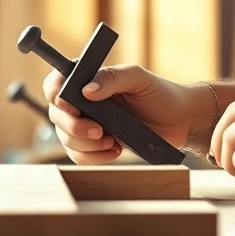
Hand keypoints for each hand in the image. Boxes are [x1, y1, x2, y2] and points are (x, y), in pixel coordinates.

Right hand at [43, 64, 202, 164]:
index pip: (56, 83)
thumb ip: (112, 78)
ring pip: (66, 139)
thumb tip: (86, 90)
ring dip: (85, 145)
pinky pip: (80, 156)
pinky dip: (93, 157)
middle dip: (73, 126)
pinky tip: (115, 150)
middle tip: (98, 130)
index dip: (55, 94)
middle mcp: (83, 101)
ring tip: (112, 141)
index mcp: (88, 79)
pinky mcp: (96, 144)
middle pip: (56, 115)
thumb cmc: (160, 94)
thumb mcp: (139, 79)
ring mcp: (88, 124)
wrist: (180, 121)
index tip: (68, 105)